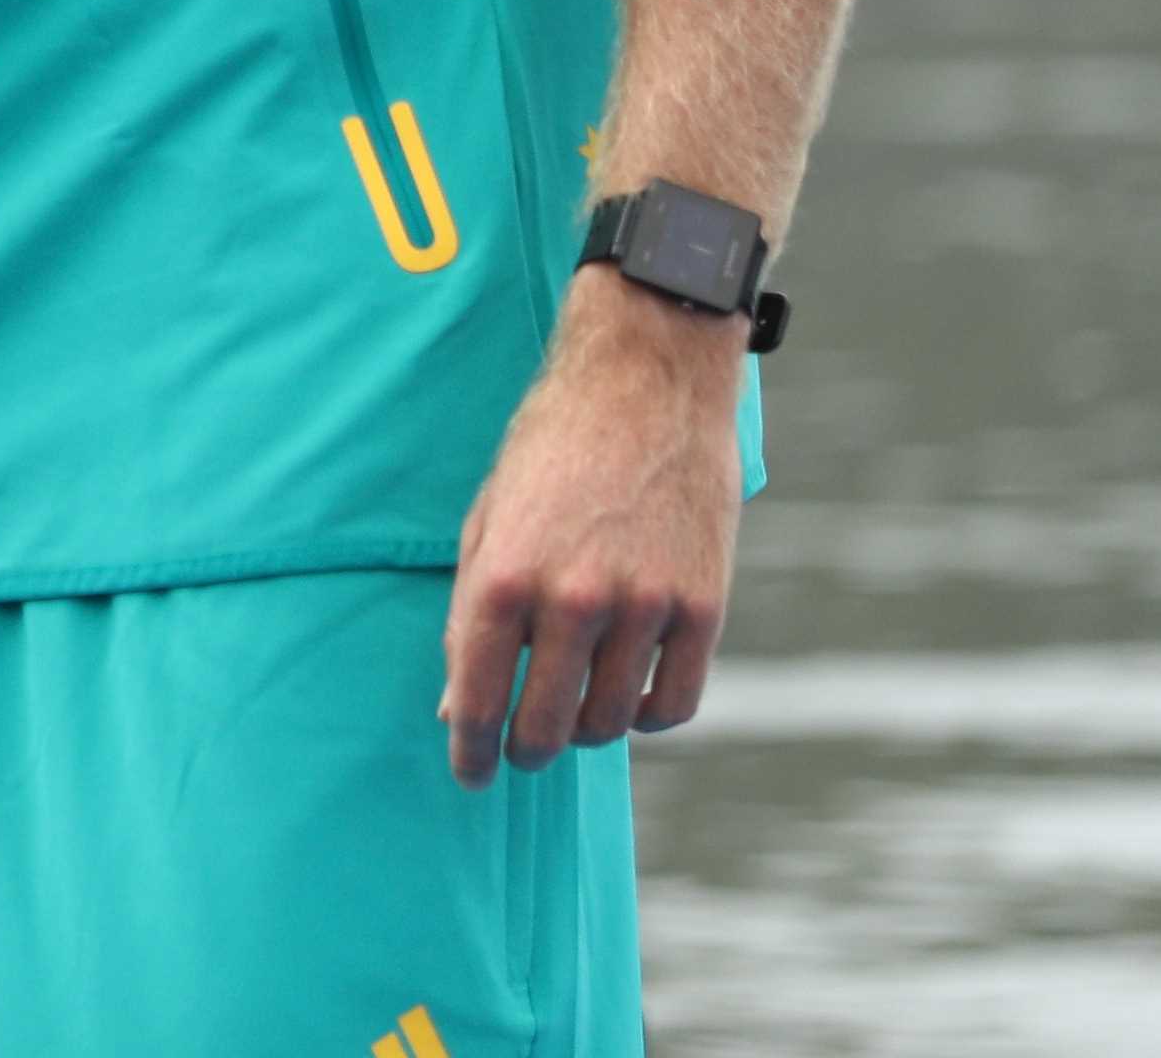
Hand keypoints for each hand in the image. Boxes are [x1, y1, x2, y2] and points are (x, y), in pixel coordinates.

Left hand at [434, 268, 748, 786]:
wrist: (644, 385)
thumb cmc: (550, 450)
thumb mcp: (487, 520)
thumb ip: (470, 612)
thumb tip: (457, 705)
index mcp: (505, 574)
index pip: (477, 695)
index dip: (470, 748)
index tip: (470, 774)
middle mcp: (572, 597)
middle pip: (546, 723)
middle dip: (526, 749)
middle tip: (521, 751)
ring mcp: (644, 605)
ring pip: (609, 721)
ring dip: (585, 732)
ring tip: (571, 713)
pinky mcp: (703, 606)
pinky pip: (674, 701)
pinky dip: (646, 715)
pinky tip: (627, 699)